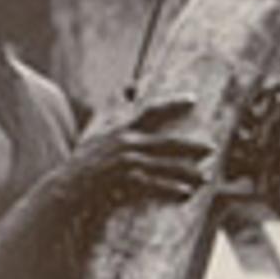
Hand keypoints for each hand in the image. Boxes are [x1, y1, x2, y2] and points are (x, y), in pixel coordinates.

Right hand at [64, 94, 213, 207]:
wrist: (67, 187)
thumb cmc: (84, 162)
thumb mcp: (97, 133)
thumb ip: (115, 111)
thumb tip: (130, 86)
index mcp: (121, 129)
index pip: (150, 111)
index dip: (172, 104)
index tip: (193, 99)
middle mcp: (126, 142)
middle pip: (167, 142)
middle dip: (191, 145)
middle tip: (212, 148)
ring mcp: (126, 162)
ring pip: (165, 166)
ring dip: (187, 172)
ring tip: (205, 178)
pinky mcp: (125, 181)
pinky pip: (154, 185)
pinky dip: (170, 188)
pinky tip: (186, 192)